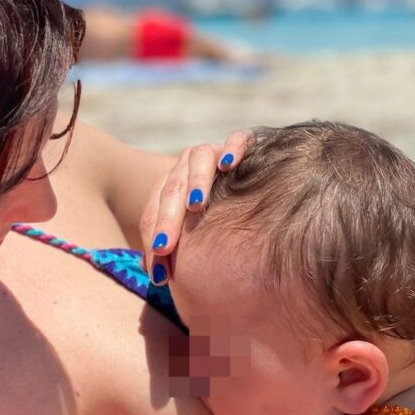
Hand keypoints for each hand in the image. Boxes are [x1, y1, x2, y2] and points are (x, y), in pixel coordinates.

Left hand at [141, 131, 252, 283]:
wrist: (261, 182)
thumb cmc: (222, 222)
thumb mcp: (195, 236)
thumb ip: (176, 251)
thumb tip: (155, 276)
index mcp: (170, 189)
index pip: (154, 211)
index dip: (153, 241)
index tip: (159, 275)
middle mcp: (188, 167)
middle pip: (171, 189)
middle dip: (167, 220)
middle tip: (164, 248)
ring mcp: (215, 152)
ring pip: (198, 158)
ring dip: (196, 181)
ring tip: (196, 205)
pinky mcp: (247, 142)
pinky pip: (239, 139)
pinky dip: (233, 147)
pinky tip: (230, 164)